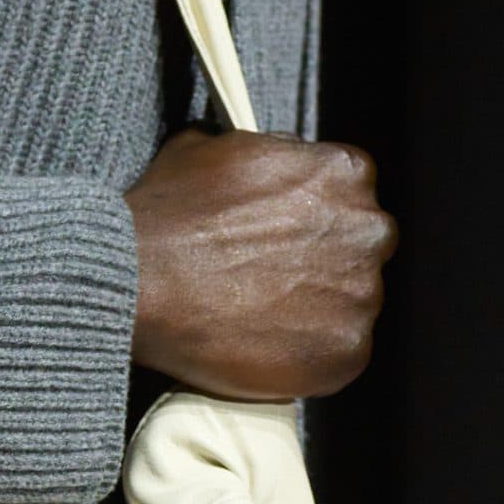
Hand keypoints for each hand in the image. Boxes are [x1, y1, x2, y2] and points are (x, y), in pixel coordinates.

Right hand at [123, 125, 398, 399]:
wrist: (137, 281)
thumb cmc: (168, 213)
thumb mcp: (211, 146)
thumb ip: (263, 152)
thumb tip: (269, 158)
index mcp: (344, 172)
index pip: (348, 194)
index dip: (311, 217)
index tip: (281, 237)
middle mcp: (367, 230)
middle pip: (358, 249)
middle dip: (323, 263)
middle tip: (269, 279)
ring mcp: (360, 296)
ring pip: (350, 305)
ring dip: (316, 312)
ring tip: (260, 318)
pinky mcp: (345, 352)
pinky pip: (337, 355)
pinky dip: (307, 356)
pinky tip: (264, 347)